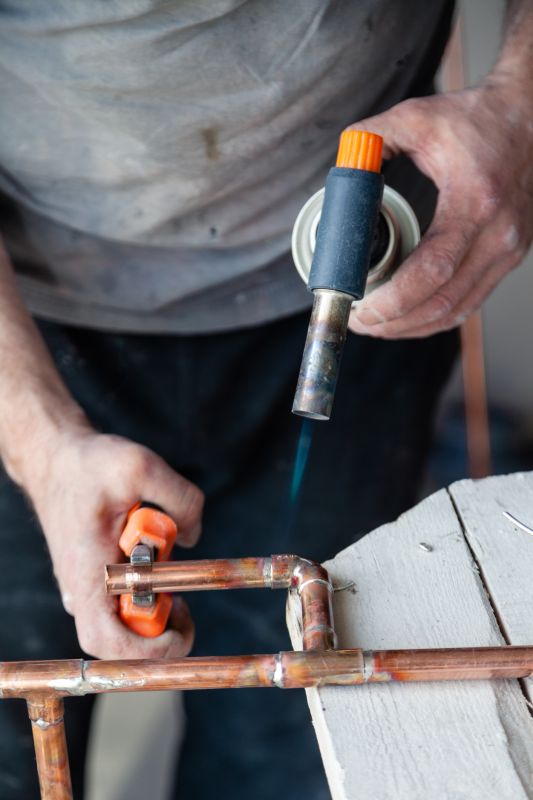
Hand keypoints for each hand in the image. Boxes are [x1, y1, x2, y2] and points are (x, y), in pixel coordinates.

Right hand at [26, 426, 203, 659]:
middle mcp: (81, 591)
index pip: (108, 641)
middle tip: (180, 601)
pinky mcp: (93, 581)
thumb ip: (182, 499)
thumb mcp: (142, 466)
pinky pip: (122, 604)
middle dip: (161, 629)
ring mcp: (85, 589)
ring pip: (124, 624)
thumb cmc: (89, 466)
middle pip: (122, 642)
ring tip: (164, 571)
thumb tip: (194, 535)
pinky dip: (146, 590)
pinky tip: (154, 563)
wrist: (55, 460)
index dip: (150, 648)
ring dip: (155, 606)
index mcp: (87, 573)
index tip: (181, 619)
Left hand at [348, 78, 532, 338]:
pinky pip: (469, 302)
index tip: (359, 309)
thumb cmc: (477, 118)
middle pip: (442, 303)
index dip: (393, 300)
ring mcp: (509, 251)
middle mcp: (499, 234)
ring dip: (411, 327)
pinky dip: (434, 317)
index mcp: (475, 201)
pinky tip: (406, 317)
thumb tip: (339, 168)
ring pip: (457, 311)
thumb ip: (370, 139)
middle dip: (393, 322)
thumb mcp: (417, 118)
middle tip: (355, 321)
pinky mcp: (509, 258)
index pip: (433, 270)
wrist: (531, 117)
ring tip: (375, 324)